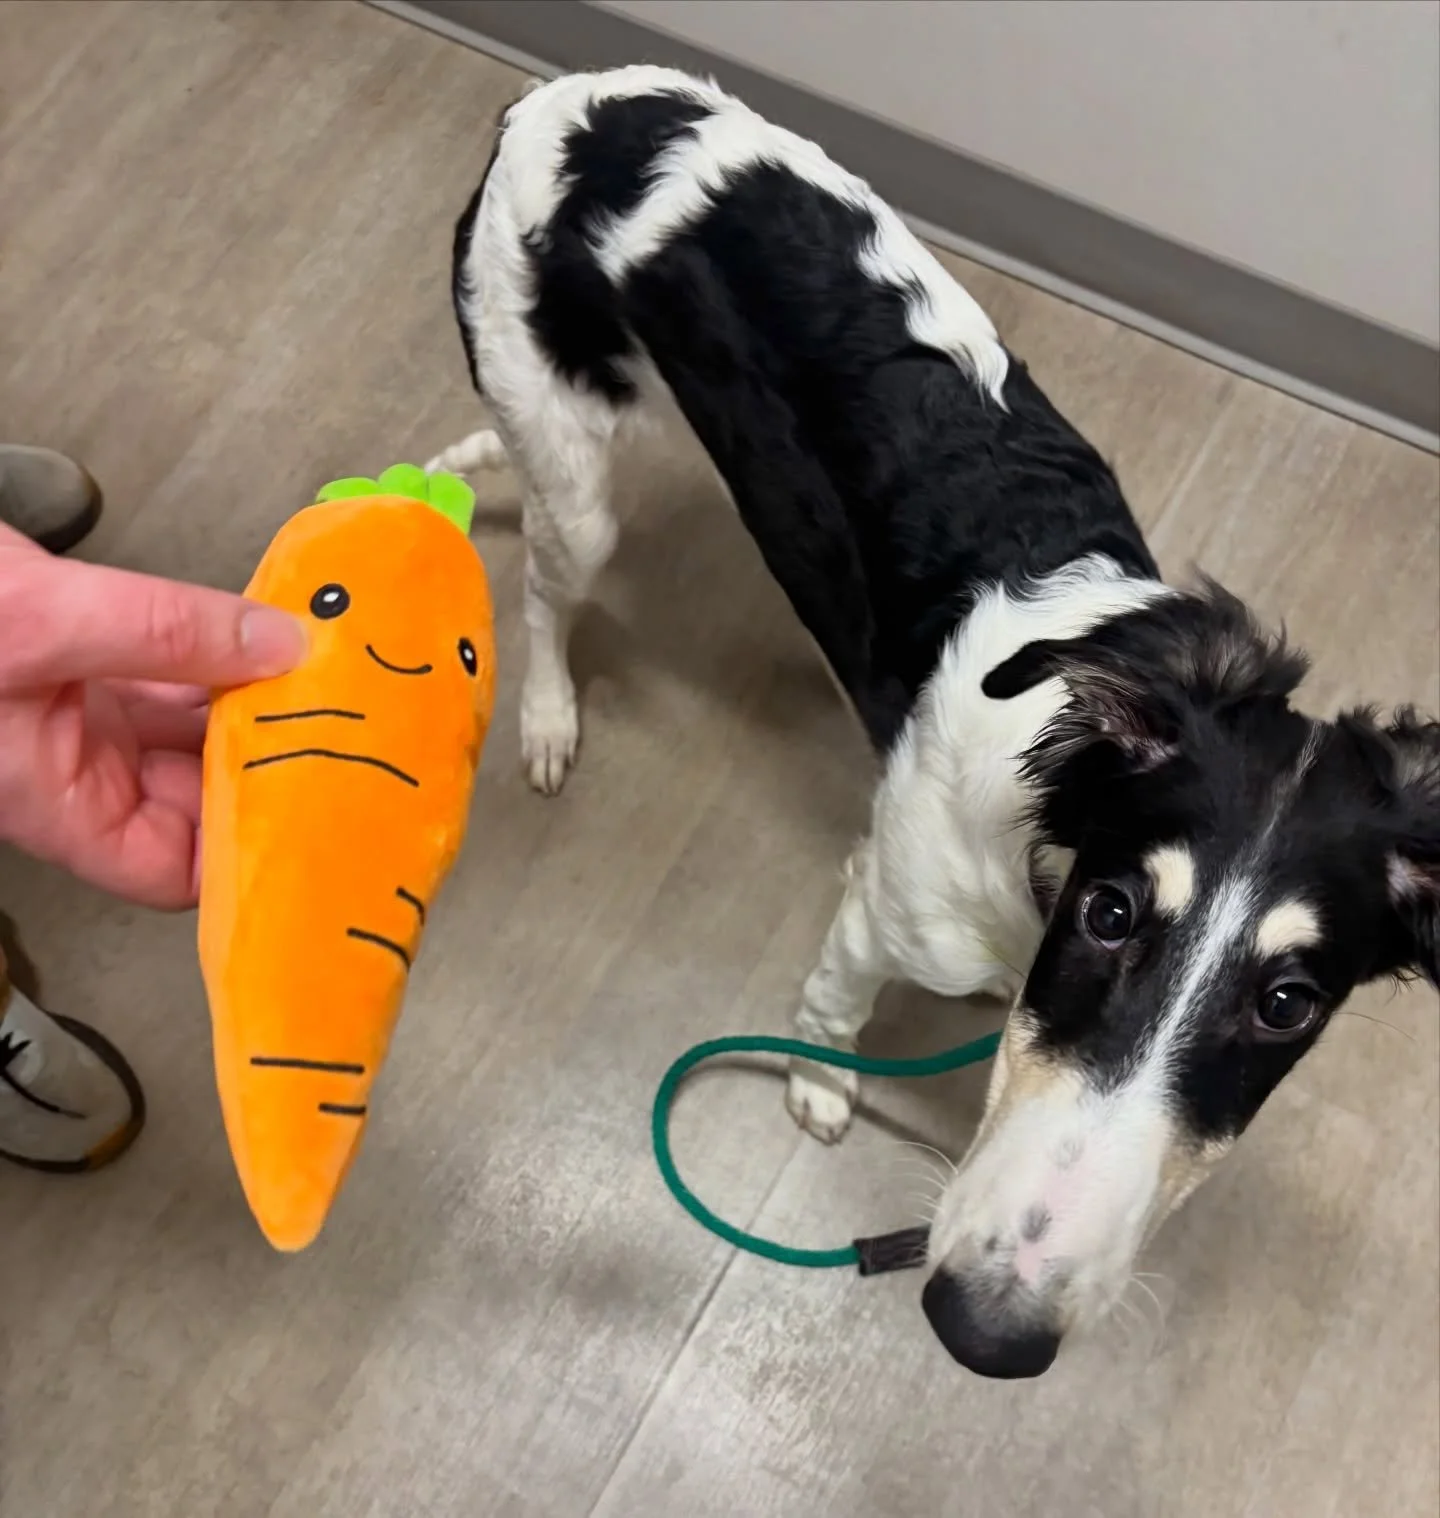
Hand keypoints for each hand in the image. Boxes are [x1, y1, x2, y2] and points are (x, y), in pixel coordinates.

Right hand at [0, 524, 305, 908]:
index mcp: (55, 798)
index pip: (176, 868)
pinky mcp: (84, 660)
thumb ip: (162, 632)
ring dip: (260, 705)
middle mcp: (76, 768)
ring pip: (194, 731)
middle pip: (202, 797)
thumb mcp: (38, 619)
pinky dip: (225, 655)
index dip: (249, 857)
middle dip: (274, 767)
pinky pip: (172, 672)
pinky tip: (277, 636)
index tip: (325, 813)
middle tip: (359, 735)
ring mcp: (80, 714)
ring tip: (339, 685)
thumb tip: (281, 646)